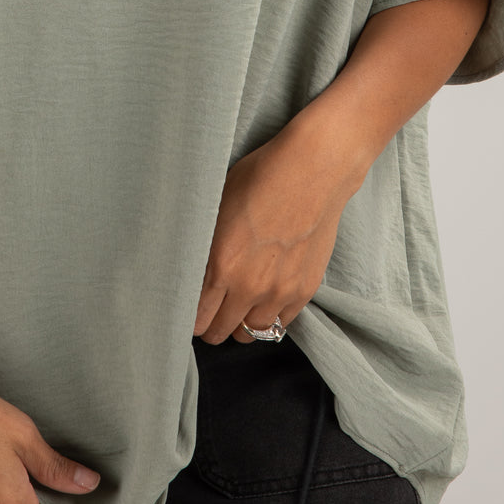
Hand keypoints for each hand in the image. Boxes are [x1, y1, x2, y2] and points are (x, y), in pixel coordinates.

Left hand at [192, 116, 360, 344]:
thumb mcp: (217, 207)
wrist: (312, 171)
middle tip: (212, 311)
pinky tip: (265, 300)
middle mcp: (249, 286)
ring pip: (251, 332)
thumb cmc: (261, 177)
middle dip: (212, 324)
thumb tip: (195, 270)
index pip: (197, 318)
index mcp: (221, 265)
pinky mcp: (305, 289)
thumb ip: (207, 247)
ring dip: (241, 323)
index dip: (192, 318)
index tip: (192, 310)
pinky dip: (270, 316)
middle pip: (221, 331)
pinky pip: (282, 323)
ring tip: (238, 307)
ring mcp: (280, 291)